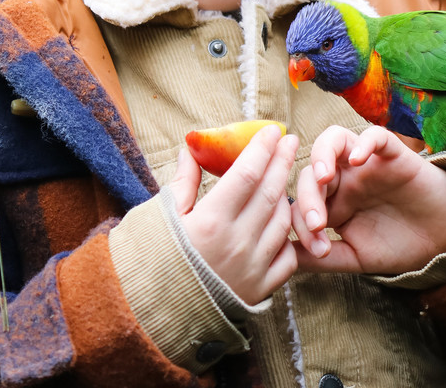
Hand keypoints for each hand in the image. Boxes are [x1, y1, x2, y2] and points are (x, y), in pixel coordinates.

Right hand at [170, 123, 299, 304]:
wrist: (155, 314)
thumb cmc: (155, 259)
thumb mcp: (163, 216)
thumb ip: (183, 182)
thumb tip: (191, 149)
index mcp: (211, 220)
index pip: (247, 173)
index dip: (262, 148)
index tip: (271, 131)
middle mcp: (237, 242)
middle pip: (270, 192)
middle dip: (282, 161)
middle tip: (290, 140)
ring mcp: (253, 267)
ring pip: (283, 221)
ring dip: (287, 195)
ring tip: (283, 177)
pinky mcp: (261, 289)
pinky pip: (287, 256)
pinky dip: (288, 235)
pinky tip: (283, 220)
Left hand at [291, 125, 445, 274]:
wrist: (444, 241)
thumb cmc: (398, 245)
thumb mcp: (354, 256)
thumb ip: (320, 257)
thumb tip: (282, 259)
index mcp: (330, 200)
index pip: (300, 200)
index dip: (301, 222)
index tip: (317, 249)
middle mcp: (343, 177)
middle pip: (312, 171)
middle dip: (308, 197)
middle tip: (317, 224)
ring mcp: (366, 164)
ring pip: (334, 139)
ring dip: (322, 154)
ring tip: (323, 177)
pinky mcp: (393, 154)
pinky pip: (375, 136)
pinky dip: (364, 142)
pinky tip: (358, 160)